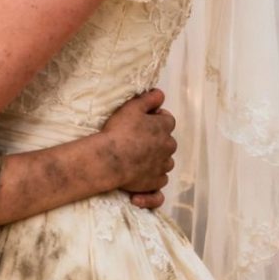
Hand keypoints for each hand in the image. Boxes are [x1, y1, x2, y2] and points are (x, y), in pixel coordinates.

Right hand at [98, 88, 175, 209]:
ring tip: (137, 159)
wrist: (110, 159)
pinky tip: (139, 185)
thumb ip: (148, 99)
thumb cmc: (119, 131)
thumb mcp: (132, 107)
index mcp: (164, 128)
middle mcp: (167, 147)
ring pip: (165, 162)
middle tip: (137, 139)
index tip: (144, 119)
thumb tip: (160, 93)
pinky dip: (152, 185)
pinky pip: (158, 184)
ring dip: (156, 160)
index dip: (156, 118)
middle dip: (157, 140)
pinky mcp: (154, 183)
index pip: (168, 120)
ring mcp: (162, 167)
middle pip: (168, 142)